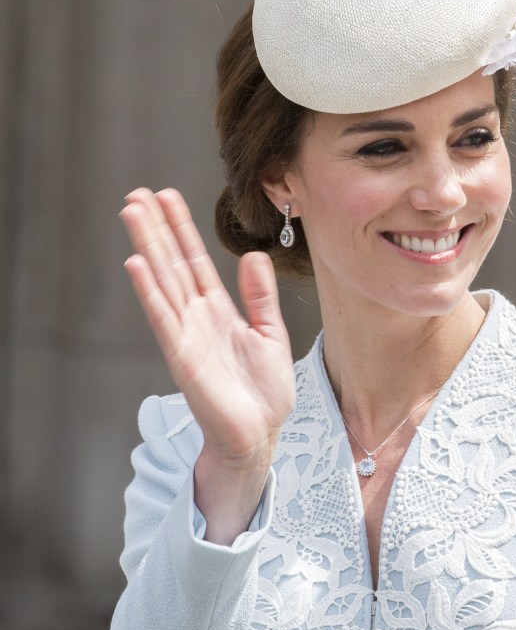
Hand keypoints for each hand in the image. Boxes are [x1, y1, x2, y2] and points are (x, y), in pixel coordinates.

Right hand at [120, 189, 295, 472]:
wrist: (261, 435)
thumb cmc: (264, 390)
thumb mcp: (270, 333)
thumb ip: (260, 296)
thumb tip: (254, 255)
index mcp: (217, 309)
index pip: (194, 260)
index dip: (181, 228)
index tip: (166, 197)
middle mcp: (195, 316)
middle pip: (171, 263)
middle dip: (156, 228)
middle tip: (136, 194)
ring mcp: (186, 335)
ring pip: (162, 281)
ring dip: (147, 246)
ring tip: (131, 213)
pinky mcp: (182, 357)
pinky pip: (164, 318)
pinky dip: (149, 291)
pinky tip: (136, 263)